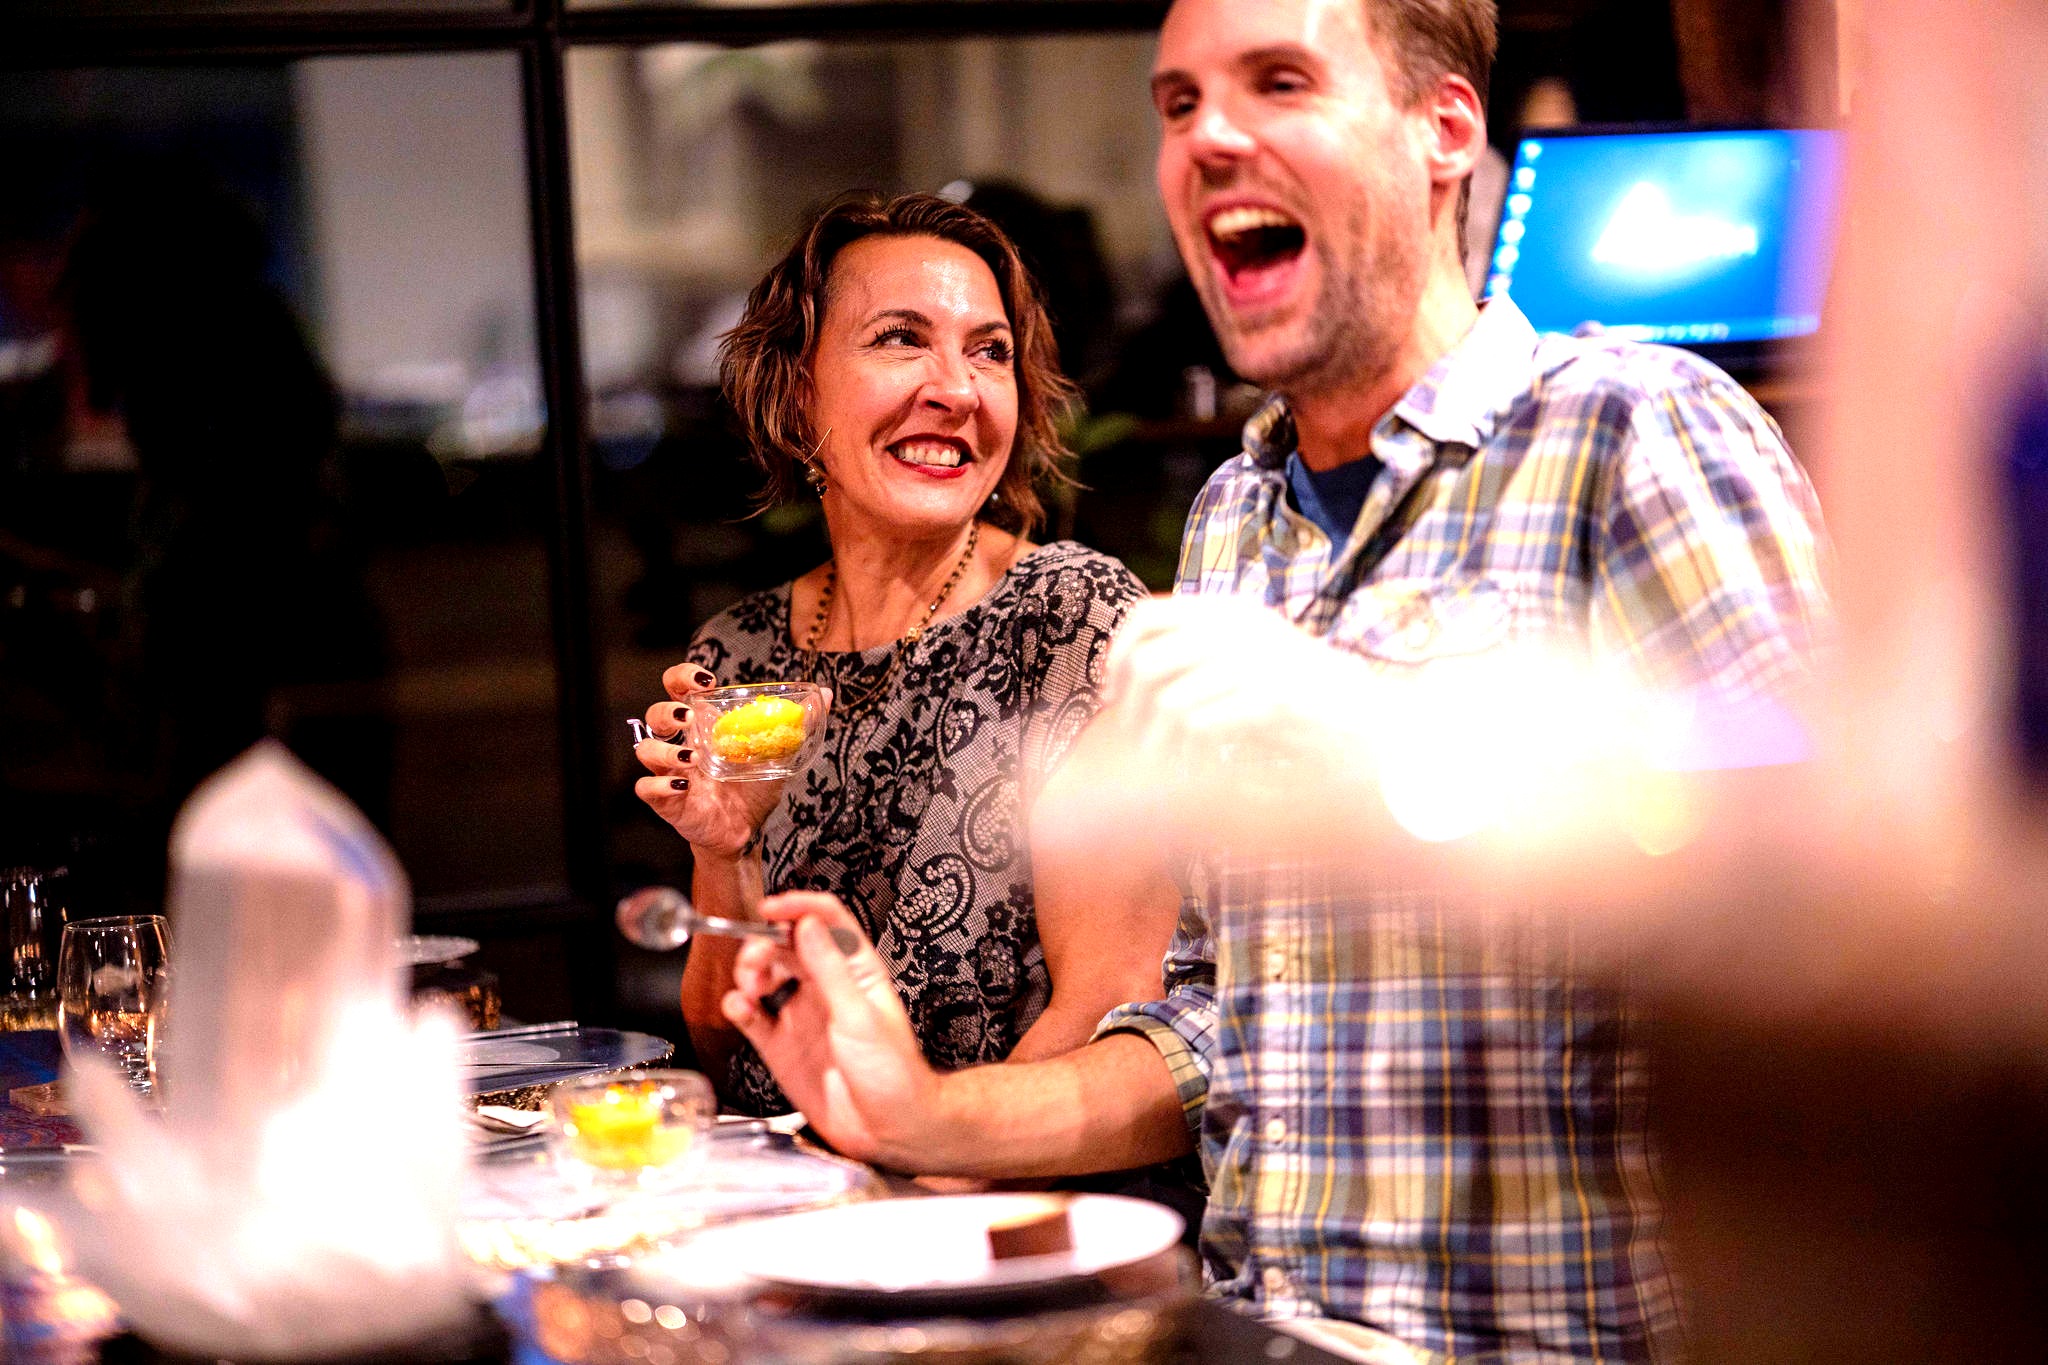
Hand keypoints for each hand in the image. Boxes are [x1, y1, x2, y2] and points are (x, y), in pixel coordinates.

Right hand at [634, 664, 827, 860]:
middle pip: (656, 714)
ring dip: (664, 750)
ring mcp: (669, 772)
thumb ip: (797, 726)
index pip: (678, 688)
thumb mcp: (778, 755)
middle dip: (668, 711)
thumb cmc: (754, 788)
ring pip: (645, 749)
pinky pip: (647, 788)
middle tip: (691, 719)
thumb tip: (827, 694)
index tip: (704, 680)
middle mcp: (681, 744)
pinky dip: (660, 786)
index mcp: (703, 726)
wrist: (746, 830)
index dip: (683, 676)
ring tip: (692, 758)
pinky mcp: (666, 801)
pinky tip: (682, 786)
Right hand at [722, 892, 940, 1169]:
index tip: (770, 910)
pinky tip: (739, 1008)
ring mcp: (800, 1013)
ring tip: (749, 990)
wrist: (886, 1129)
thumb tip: (807, 924)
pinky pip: (751, 1016)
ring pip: (763, 975)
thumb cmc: (892, 1072)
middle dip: (763, 945)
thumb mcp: (859, 1015)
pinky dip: (738, 1006)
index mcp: (855, 969)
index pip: (825, 920)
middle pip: (785, 944)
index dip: (798, 907)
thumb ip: (829, 969)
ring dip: (748, 973)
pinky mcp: (780, 1044)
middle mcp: (825, 986)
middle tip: (755, 965)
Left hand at [1104, 595, 1381, 770]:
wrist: (1368, 717)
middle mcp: (1237, 628)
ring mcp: (1254, 661)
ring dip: (1157, 742)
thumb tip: (1127, 672)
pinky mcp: (1269, 699)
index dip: (1118, 653)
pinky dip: (1188, 756)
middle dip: (1130, 710)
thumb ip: (1198, 651)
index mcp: (1229, 610)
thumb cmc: (1302, 695)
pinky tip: (1196, 770)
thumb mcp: (1248, 653)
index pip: (1147, 615)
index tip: (1111, 691)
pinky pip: (1200, 729)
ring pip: (1168, 703)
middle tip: (1135, 739)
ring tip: (1163, 764)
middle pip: (1148, 664)